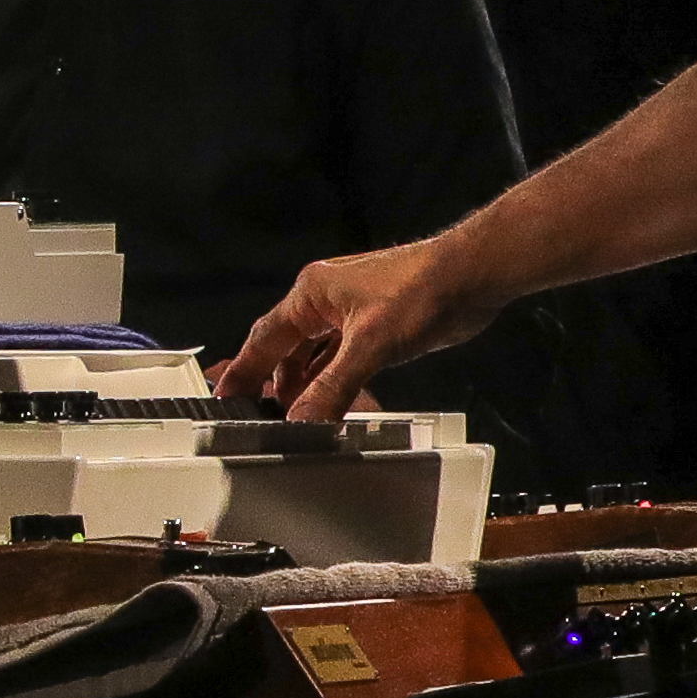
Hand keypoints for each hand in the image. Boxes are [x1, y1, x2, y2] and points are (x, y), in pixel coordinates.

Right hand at [225, 237, 463, 421]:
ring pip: (312, 356)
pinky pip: (337, 359)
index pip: (263, 339)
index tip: (224, 399)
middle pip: (284, 349)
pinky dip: (329, 381)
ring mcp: (349, 314)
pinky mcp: (373, 327)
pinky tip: (328, 403)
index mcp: (311, 294)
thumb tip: (303, 421)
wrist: (472, 276)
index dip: (242, 371)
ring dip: (304, 386)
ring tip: (294, 418)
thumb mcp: (371, 345)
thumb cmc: (422, 290)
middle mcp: (324, 301)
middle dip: (273, 384)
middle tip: (262, 418)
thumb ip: (333, 387)